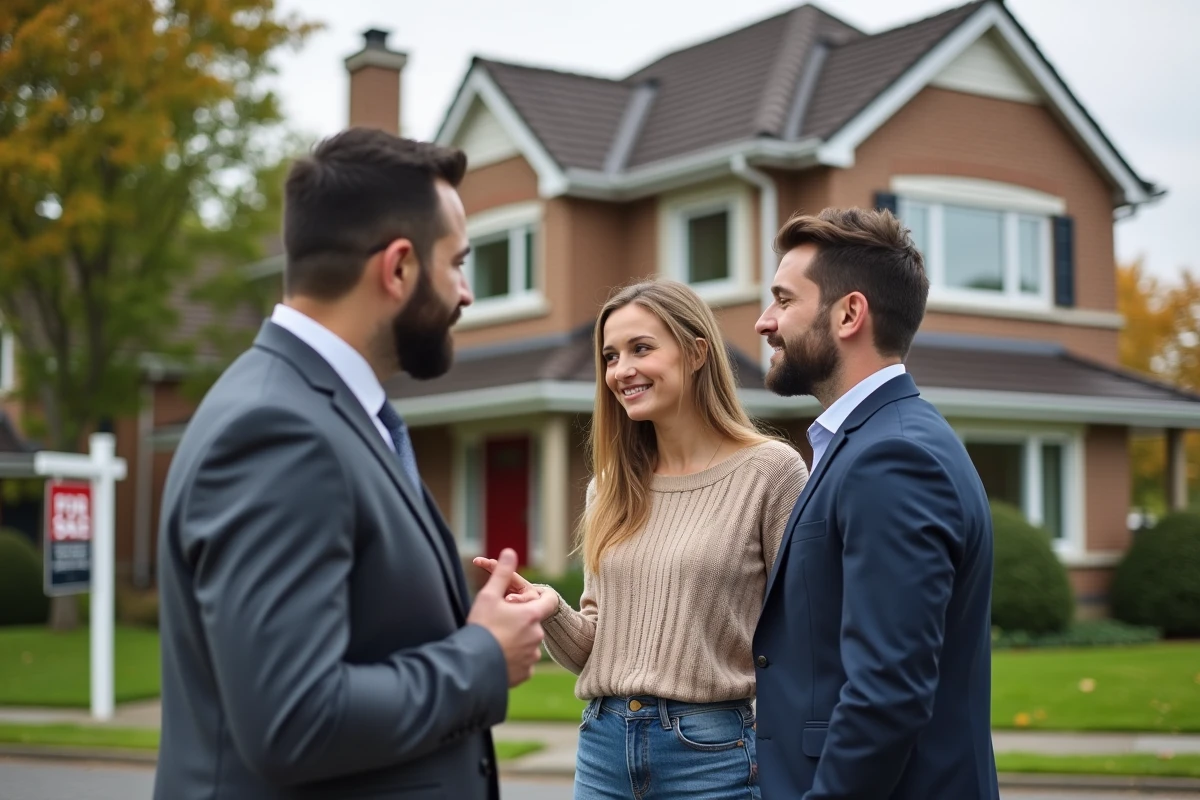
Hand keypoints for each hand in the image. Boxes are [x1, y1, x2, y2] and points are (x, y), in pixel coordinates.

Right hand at [467, 549, 558, 686]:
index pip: (550, 601)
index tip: (534, 597)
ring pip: (527, 643)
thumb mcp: (489, 596)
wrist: (472, 666)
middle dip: (519, 622)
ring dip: (516, 641)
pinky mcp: (525, 674)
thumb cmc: (481, 627)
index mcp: (532, 615)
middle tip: (498, 623)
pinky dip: (513, 659)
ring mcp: (532, 657)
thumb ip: (502, 573)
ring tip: (495, 642)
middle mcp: (537, 636)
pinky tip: (497, 658)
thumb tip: (510, 551)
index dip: (543, 597)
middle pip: (533, 623)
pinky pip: (522, 663)